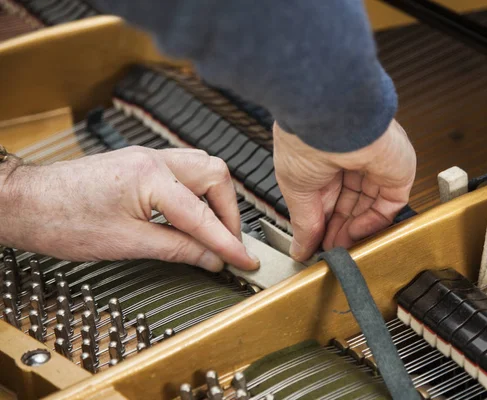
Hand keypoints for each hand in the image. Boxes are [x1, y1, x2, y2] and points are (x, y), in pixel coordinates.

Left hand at [0, 146, 258, 271]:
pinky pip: (182, 172)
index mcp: (151, 176)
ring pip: (202, 168)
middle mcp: (153, 159)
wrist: (24, 203)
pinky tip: (190, 216)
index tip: (246, 260)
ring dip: (214, 199)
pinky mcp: (139, 164)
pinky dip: (195, 195)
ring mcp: (146, 157)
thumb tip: (211, 258)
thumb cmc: (62, 220)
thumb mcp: (127, 244)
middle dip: (229, 211)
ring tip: (214, 230)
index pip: (203, 214)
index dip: (228, 242)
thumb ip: (178, 249)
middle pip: (215, 174)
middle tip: (229, 243)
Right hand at [274, 119, 415, 260]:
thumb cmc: (304, 139)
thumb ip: (303, 223)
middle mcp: (352, 158)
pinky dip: (373, 222)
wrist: (329, 121)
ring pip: (371, 205)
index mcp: (324, 156)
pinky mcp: (397, 170)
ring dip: (355, 230)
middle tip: (330, 250)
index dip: (323, 223)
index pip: (328, 197)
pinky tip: (354, 232)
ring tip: (341, 247)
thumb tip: (299, 249)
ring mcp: (376, 163)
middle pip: (351, 203)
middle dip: (339, 230)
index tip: (316, 245)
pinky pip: (390, 203)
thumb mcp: (296, 189)